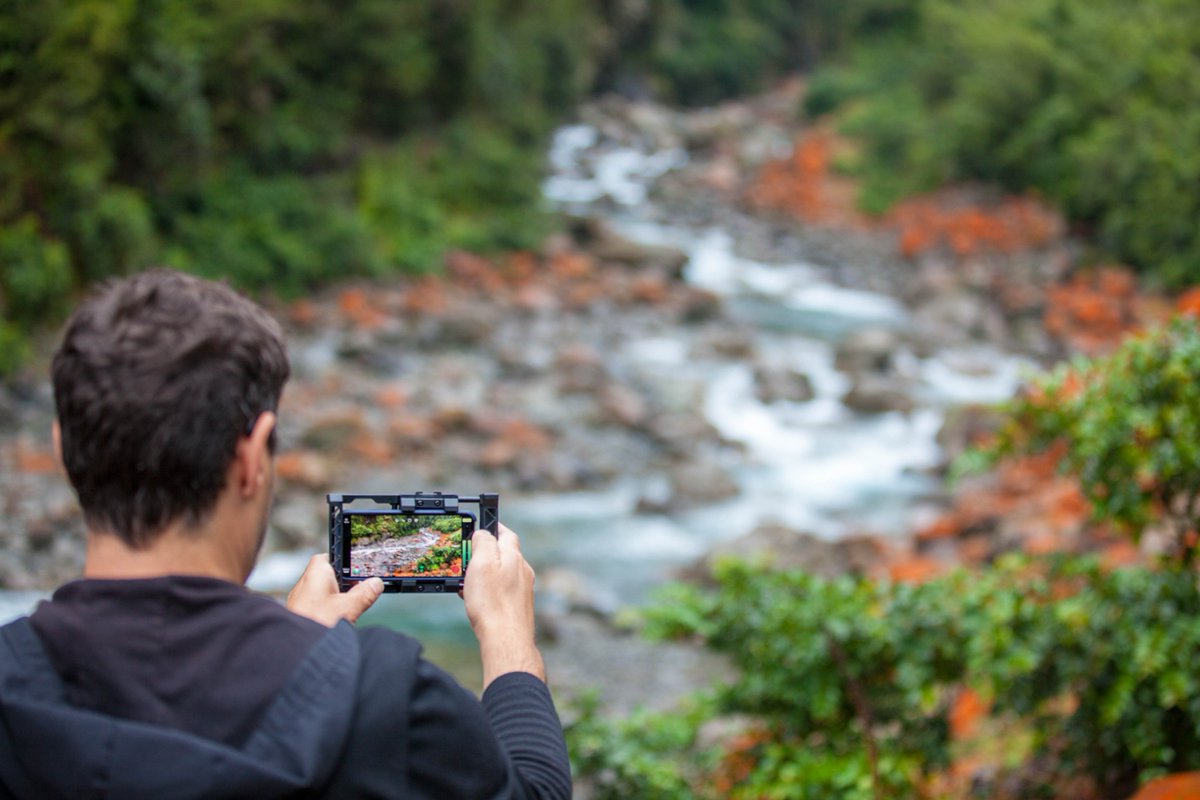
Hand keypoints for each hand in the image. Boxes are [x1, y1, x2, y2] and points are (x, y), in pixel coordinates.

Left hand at [287, 554, 382, 626]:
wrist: (297, 652)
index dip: (343, 561)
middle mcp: (305, 585)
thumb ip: (364, 594)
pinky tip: (337, 622)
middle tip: (360, 591)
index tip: (357, 567)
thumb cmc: (315, 623)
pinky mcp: (300, 617)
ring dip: (337, 600)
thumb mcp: (349, 607)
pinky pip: (318, 608)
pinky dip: (329, 612)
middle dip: (344, 584)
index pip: (327, 557)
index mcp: (315, 575)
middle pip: (328, 577)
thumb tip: (376, 584)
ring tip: (350, 609)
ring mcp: (301, 603)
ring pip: (324, 594)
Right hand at [464, 524, 545, 687]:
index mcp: (514, 556)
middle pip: (504, 553)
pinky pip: (502, 591)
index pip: (505, 533)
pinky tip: (477, 602)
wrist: (506, 639)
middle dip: (485, 554)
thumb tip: (483, 533)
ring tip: (468, 584)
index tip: (479, 528)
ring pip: (502, 573)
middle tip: (468, 560)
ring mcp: (523, 589)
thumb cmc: (492, 603)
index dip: (492, 527)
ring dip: (485, 574)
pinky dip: (489, 591)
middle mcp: (523, 571)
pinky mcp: (519, 605)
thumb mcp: (482, 563)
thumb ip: (484, 543)